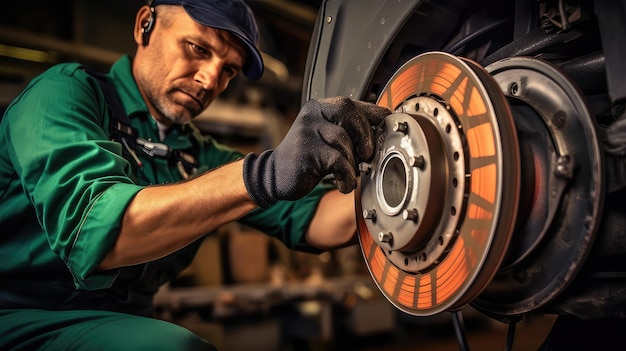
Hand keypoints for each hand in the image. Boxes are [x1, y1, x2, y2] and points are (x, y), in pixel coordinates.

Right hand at [243, 97, 389, 207]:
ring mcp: (307, 131)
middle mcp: (312, 114)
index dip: (374, 116)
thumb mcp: (329, 140)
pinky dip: (346, 175)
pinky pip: (337, 160)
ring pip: (344, 139)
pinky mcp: (305, 151)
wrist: (275, 176)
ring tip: (349, 173)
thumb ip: (350, 133)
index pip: (354, 104)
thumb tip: (382, 134)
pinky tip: (342, 183)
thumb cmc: (308, 159)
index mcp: (321, 107)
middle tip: (367, 155)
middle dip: (365, 135)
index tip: (387, 128)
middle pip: (350, 113)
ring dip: (353, 161)